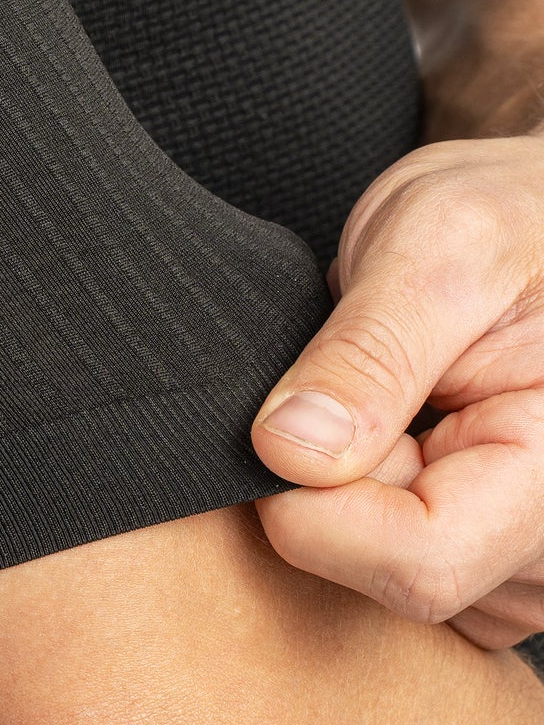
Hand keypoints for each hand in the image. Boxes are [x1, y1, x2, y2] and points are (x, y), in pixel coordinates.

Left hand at [252, 134, 543, 646]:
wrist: (542, 222)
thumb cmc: (513, 219)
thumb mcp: (437, 250)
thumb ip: (369, 354)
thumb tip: (289, 452)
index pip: (417, 561)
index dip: (313, 504)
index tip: (279, 422)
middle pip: (394, 573)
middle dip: (335, 482)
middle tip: (352, 378)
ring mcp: (532, 564)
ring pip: (386, 576)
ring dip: (352, 487)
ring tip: (391, 393)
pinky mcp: (499, 562)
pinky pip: (393, 567)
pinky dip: (366, 499)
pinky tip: (398, 426)